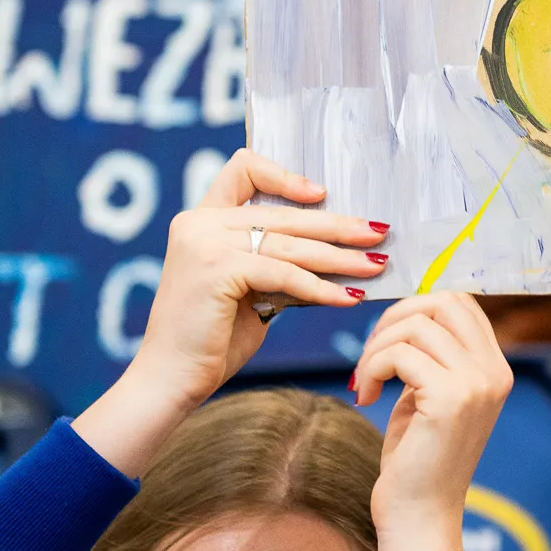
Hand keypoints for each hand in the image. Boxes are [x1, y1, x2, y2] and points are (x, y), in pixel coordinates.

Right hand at [72, 151, 386, 477]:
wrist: (171, 381)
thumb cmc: (212, 338)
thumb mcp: (249, 287)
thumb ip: (275, 261)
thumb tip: (335, 248)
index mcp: (202, 219)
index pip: (243, 169)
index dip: (285, 176)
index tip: (323, 194)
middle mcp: (199, 222)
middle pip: (284, 215)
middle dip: (338, 226)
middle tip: (378, 235)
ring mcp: (205, 242)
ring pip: (290, 245)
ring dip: (340, 257)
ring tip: (375, 266)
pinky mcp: (217, 268)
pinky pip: (284, 274)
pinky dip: (321, 287)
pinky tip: (349, 298)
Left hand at [356, 293, 513, 550]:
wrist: (419, 517)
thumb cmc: (417, 460)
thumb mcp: (430, 396)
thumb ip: (431, 355)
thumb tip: (407, 309)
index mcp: (495, 368)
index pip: (461, 303)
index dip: (417, 307)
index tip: (386, 337)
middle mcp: (494, 371)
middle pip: (444, 301)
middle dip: (396, 316)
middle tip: (371, 353)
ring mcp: (476, 383)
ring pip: (416, 325)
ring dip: (377, 347)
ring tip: (364, 381)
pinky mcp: (450, 398)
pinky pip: (400, 353)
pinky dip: (372, 367)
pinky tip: (365, 396)